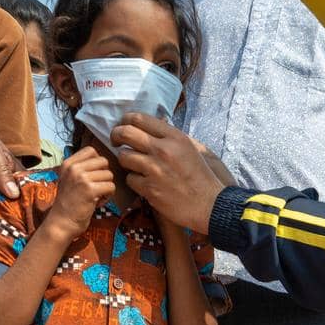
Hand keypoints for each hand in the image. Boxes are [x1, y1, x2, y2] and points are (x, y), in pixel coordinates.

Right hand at [46, 147, 116, 239]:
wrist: (61, 223)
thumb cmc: (68, 203)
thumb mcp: (69, 179)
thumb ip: (81, 168)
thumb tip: (102, 161)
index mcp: (68, 163)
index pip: (91, 151)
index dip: (97, 163)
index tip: (93, 176)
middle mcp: (73, 168)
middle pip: (103, 161)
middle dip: (104, 176)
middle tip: (96, 188)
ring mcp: (81, 178)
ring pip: (109, 175)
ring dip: (106, 187)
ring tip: (96, 197)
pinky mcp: (90, 190)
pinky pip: (111, 186)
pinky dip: (108, 196)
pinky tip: (98, 203)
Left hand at [112, 113, 224, 232]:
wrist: (209, 205)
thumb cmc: (202, 177)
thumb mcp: (193, 148)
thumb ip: (173, 135)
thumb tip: (157, 122)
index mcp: (174, 137)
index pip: (139, 118)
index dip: (125, 120)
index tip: (123, 126)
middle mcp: (163, 150)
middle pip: (125, 133)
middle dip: (116, 136)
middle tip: (116, 141)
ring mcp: (155, 170)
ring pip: (124, 157)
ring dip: (126, 161)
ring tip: (136, 166)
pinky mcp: (150, 189)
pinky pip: (129, 179)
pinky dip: (134, 181)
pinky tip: (145, 184)